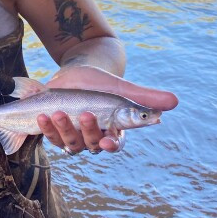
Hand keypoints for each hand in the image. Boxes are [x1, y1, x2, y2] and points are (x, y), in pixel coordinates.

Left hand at [37, 66, 177, 155]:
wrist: (75, 72)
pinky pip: (51, 135)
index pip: (116, 144)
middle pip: (91, 144)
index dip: (112, 145)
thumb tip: (174, 102)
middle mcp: (93, 137)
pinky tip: (43, 114)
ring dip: (63, 130)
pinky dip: (46, 127)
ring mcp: (74, 136)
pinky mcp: (56, 131)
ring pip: (70, 143)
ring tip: (57, 112)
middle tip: (85, 113)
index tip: (106, 141)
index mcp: (113, 129)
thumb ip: (144, 96)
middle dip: (87, 130)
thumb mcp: (121, 86)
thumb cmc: (101, 82)